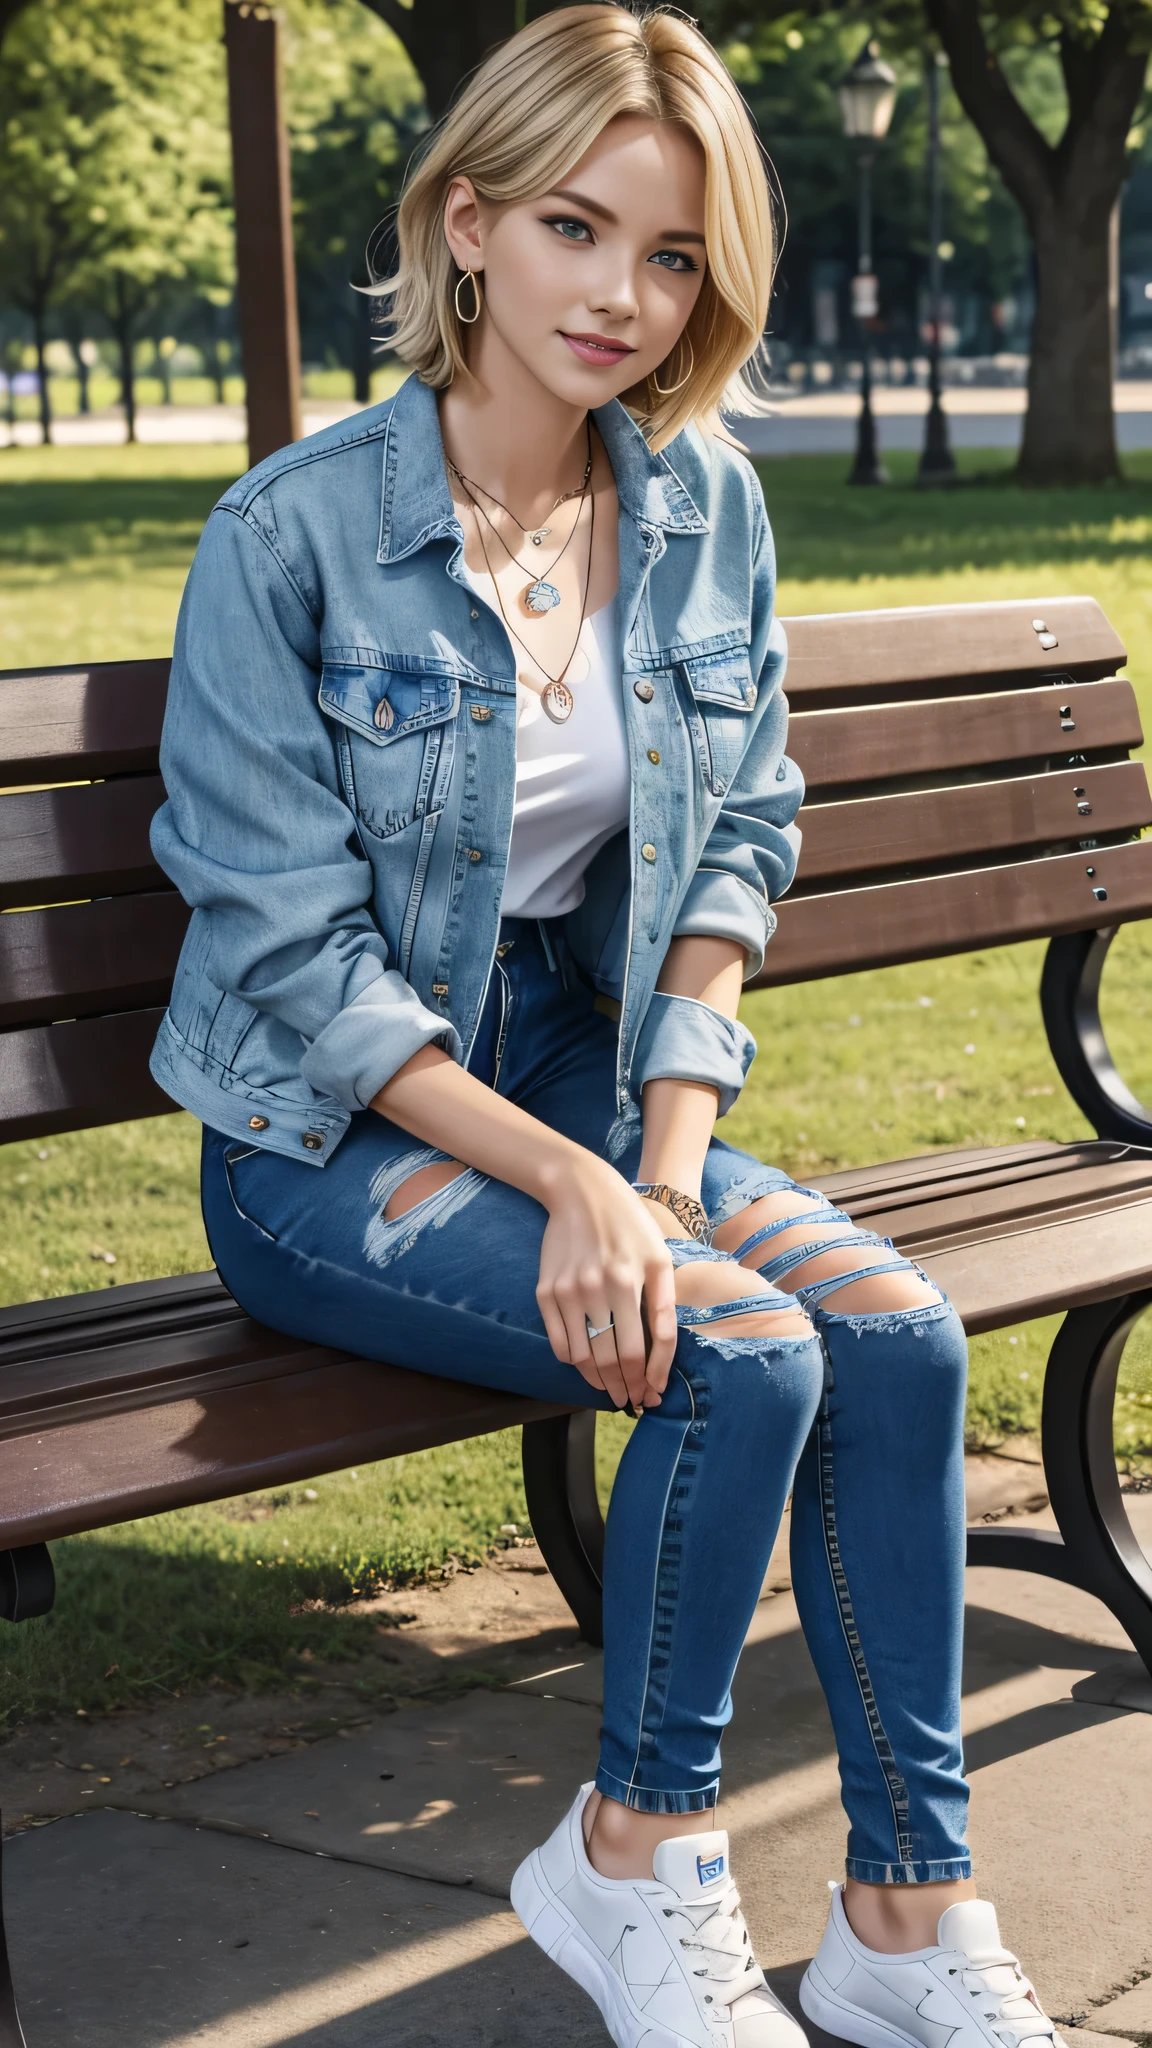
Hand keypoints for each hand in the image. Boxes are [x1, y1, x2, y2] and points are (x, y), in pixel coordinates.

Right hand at [536, 1154, 678, 1410]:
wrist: (580, 1191)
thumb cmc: (629, 1225)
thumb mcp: (659, 1258)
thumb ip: (664, 1304)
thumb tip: (662, 1354)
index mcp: (629, 1280)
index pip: (642, 1348)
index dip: (650, 1377)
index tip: (653, 1394)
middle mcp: (596, 1288)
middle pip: (612, 1359)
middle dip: (626, 1387)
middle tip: (633, 1402)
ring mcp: (567, 1291)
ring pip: (584, 1358)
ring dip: (600, 1382)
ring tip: (612, 1391)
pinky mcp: (546, 1292)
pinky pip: (560, 1343)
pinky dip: (575, 1363)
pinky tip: (588, 1367)